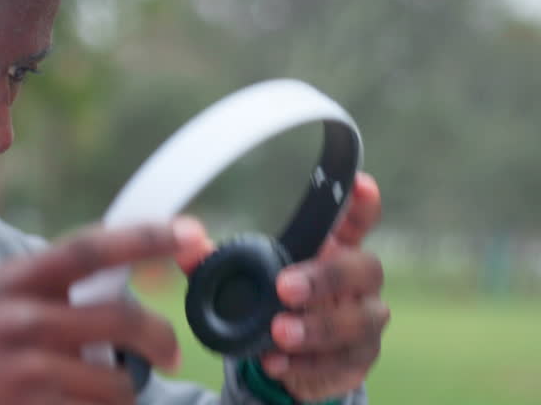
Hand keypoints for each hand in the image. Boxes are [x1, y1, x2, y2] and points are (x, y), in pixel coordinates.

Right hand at [0, 222, 194, 404]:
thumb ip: (33, 291)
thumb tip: (100, 286)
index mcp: (10, 282)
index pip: (89, 248)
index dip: (144, 237)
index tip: (187, 231)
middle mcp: (19, 319)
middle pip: (119, 317)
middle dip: (157, 335)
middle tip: (167, 350)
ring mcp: (24, 369)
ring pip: (113, 381)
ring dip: (122, 391)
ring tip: (104, 392)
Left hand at [180, 173, 390, 401]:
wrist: (282, 361)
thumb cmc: (269, 304)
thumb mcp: (240, 281)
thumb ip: (215, 262)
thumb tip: (185, 246)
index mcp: (332, 250)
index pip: (356, 222)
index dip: (361, 204)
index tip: (358, 186)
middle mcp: (357, 283)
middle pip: (365, 269)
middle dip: (327, 276)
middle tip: (284, 288)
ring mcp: (362, 322)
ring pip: (360, 321)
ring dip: (318, 327)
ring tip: (279, 332)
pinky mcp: (356, 360)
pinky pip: (342, 362)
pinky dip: (307, 364)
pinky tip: (276, 362)